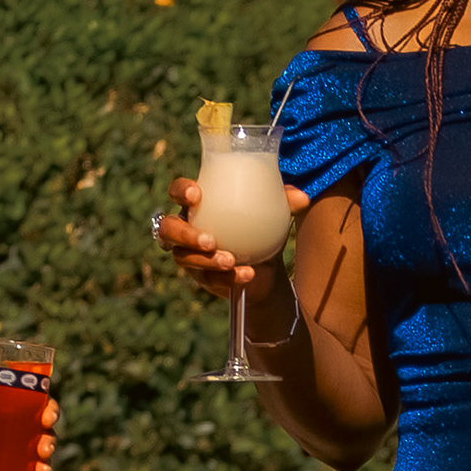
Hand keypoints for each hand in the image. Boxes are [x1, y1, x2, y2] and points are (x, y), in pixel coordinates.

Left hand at [0, 383, 58, 470]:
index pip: (32, 399)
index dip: (46, 407)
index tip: (47, 416)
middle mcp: (6, 422)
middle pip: (39, 428)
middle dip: (48, 437)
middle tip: (43, 447)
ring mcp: (2, 446)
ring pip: (35, 450)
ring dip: (44, 457)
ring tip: (41, 466)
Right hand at [156, 178, 305, 301]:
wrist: (267, 265)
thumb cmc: (261, 227)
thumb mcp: (272, 213)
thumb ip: (284, 201)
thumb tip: (303, 198)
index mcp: (199, 204)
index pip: (177, 192)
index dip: (180, 191)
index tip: (197, 194)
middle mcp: (187, 228)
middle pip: (168, 229)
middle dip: (185, 234)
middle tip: (210, 240)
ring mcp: (190, 255)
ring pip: (184, 258)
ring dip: (206, 260)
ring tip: (229, 260)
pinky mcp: (202, 278)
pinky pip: (210, 279)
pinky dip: (229, 278)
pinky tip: (247, 274)